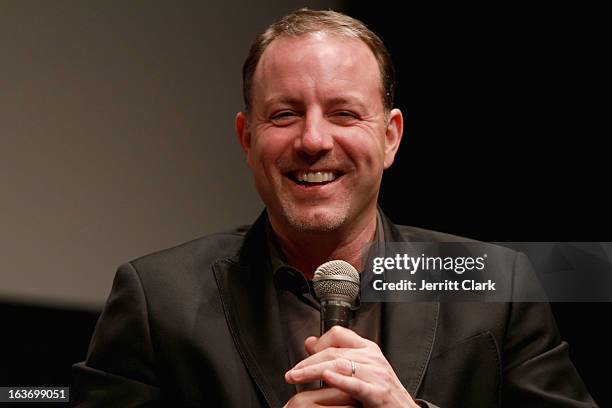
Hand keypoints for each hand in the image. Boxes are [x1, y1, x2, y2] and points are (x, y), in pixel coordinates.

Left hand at [284, 326, 419, 407]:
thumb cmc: (382, 391)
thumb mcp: (360, 368)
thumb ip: (337, 355)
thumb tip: (310, 342)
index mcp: (367, 349)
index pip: (338, 335)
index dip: (318, 343)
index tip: (305, 354)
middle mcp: (372, 358)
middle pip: (333, 352)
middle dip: (308, 362)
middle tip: (292, 372)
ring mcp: (376, 374)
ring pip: (339, 365)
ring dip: (314, 371)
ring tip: (297, 377)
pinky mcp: (378, 393)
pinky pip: (356, 384)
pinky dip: (340, 380)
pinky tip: (327, 378)